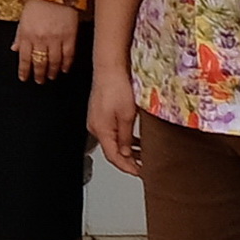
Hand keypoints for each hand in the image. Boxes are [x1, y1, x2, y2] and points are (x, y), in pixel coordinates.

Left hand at [10, 0, 79, 83]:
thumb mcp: (23, 18)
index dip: (24, 71)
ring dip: (52, 72)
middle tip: (39, 81)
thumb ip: (19, 35)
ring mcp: (56, 38)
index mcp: (27, 34)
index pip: (24, 58)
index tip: (24, 78)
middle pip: (39, 63)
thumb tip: (14, 49)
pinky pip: (68, 55)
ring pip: (54, 62)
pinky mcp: (69, 36)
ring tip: (51, 76)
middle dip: (39, 74)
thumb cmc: (38, 2)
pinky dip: (66, 64)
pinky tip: (64, 69)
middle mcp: (40, 38)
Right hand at [88, 62, 139, 177]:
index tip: (140, 173)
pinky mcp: (100, 114)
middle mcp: (95, 127)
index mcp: (100, 130)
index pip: (114, 157)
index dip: (128, 168)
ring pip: (113, 142)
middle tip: (144, 167)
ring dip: (127, 150)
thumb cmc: (116, 86)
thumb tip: (127, 153)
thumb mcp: (127, 116)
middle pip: (112, 151)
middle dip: (128, 161)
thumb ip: (126, 138)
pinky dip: (124, 139)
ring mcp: (97, 120)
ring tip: (144, 155)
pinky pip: (112, 132)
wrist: (109, 67)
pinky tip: (135, 140)